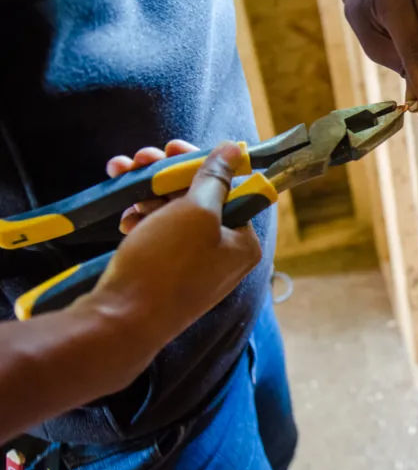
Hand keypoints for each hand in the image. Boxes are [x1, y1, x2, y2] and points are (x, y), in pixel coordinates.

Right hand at [78, 141, 261, 370]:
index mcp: (244, 243)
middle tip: (140, 159)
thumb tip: (236, 150)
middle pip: (200, 199)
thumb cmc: (166, 264)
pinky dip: (141, 220)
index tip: (172, 148)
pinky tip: (125, 218)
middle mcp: (225, 256)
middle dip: (166, 176)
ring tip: (124, 181)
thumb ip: (216, 178)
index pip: (231, 189)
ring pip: (174, 216)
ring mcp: (194, 268)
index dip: (200, 164)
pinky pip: (158, 237)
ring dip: (148, 194)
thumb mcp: (196, 211)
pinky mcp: (166, 275)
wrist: (121, 321)